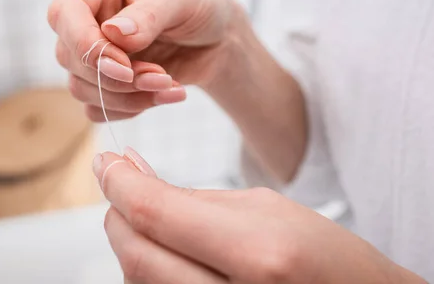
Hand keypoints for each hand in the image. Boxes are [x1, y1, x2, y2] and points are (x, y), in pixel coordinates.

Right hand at [48, 0, 241, 121]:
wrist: (218, 37)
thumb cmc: (199, 3)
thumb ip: (149, 13)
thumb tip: (113, 33)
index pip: (63, 13)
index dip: (86, 45)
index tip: (125, 67)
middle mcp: (85, 16)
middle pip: (69, 56)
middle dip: (116, 77)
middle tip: (161, 75)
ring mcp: (92, 51)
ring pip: (81, 87)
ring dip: (127, 96)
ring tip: (169, 84)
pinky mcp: (103, 81)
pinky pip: (96, 108)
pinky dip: (130, 109)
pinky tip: (164, 95)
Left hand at [93, 150, 426, 283]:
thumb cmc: (326, 256)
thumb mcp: (265, 209)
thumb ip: (192, 197)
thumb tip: (133, 173)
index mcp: (258, 255)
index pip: (156, 215)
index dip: (120, 183)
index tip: (107, 161)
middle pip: (136, 255)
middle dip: (117, 213)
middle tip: (120, 183)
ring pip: (137, 280)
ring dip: (130, 240)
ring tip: (147, 212)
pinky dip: (147, 266)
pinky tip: (161, 244)